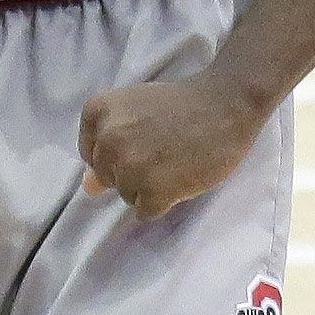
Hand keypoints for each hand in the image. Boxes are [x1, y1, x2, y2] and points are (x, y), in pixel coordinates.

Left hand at [79, 68, 269, 220]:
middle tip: (164, 149)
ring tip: (175, 162)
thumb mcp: (136, 112)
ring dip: (150, 187)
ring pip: (127, 195)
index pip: (92, 156)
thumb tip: (88, 188)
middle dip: (134, 170)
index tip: (145, 139)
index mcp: (98, 112)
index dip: (121, 152)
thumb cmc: (182, 103)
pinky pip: (145, 211)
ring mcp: (130, 167)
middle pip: (108, 177)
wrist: (226, 104)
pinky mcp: (154, 191)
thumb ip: (107, 147)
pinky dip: (164, 201)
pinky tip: (180, 178)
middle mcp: (107, 140)